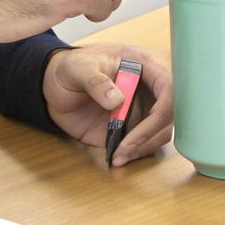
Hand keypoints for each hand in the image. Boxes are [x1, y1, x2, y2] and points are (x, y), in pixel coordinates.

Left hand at [43, 45, 173, 165]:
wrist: (55, 85)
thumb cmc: (71, 67)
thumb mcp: (78, 68)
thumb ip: (96, 81)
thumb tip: (117, 101)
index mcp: (143, 66)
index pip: (168, 88)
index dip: (162, 111)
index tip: (142, 129)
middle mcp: (148, 89)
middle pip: (168, 115)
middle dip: (150, 135)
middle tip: (125, 149)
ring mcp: (141, 109)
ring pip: (160, 133)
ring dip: (144, 147)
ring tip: (119, 156)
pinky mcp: (131, 127)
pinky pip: (144, 143)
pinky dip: (135, 153)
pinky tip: (117, 158)